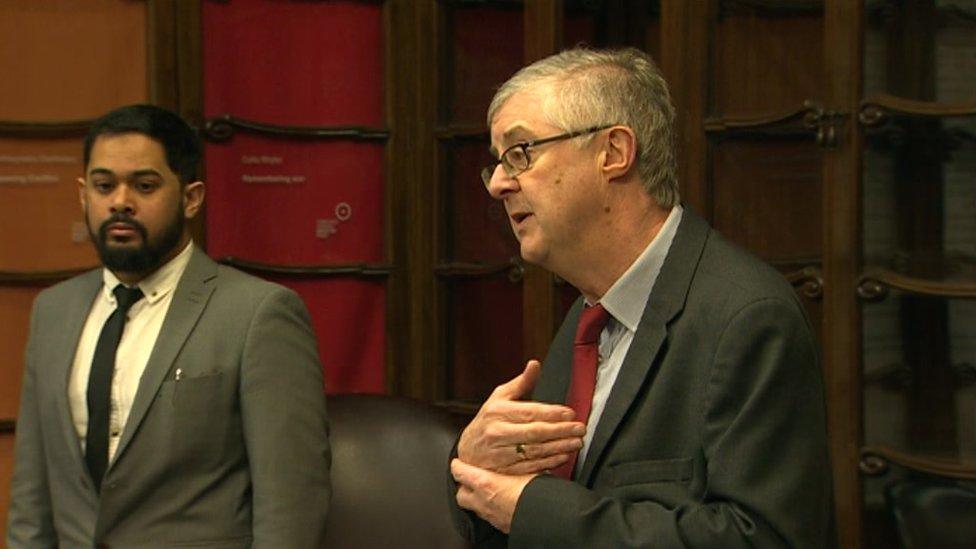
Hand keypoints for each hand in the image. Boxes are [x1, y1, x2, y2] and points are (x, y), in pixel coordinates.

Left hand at [452, 458, 535, 533]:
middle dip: (463, 486)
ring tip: (485, 490)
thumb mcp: (528, 468)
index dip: (457, 465)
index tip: (458, 461)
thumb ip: (519, 460)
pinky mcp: (500, 526)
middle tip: (469, 478)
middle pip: (460, 494)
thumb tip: (522, 450)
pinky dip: (489, 509)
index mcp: (485, 483)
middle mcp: (483, 502)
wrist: (544, 518)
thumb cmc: (535, 492)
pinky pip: (487, 516)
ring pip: (474, 508)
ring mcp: (490, 516)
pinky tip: (500, 504)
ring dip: (476, 499)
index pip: (460, 472)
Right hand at [457, 360, 584, 474]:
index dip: (553, 413)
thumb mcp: (500, 397)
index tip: (571, 413)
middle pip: (535, 432)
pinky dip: (549, 463)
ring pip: (535, 451)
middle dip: (561, 431)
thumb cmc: (488, 420)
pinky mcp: (504, 471)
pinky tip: (563, 457)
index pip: (530, 412)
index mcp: (497, 412)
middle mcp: (497, 432)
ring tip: (576, 442)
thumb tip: (535, 365)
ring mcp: (500, 454)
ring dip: (559, 447)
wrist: (467, 450)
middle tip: (580, 429)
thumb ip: (521, 382)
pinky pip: (530, 467)